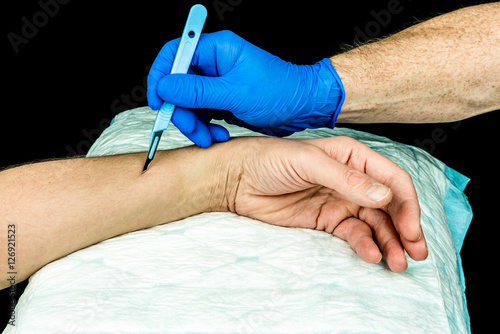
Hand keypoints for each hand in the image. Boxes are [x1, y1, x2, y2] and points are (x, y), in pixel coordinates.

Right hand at [147, 30, 344, 146]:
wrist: (302, 109)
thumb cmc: (280, 92)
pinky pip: (201, 114)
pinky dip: (205, 127)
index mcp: (218, 49)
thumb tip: (165, 86)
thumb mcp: (236, 93)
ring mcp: (217, 84)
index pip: (175, 53)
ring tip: (209, 137)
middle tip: (190, 128)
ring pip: (188, 103)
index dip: (162, 76)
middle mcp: (215, 64)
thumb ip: (198, 91)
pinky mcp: (222, 101)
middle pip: (179, 83)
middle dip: (181, 109)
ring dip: (194, 123)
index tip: (159, 100)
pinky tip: (217, 135)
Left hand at [218, 136, 426, 271]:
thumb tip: (384, 197)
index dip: (406, 204)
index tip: (410, 228)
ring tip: (398, 263)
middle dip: (405, 228)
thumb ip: (346, 179)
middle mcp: (351, 180)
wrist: (237, 179)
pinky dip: (364, 245)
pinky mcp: (325, 220)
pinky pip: (352, 235)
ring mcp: (339, 201)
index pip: (392, 179)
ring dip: (389, 242)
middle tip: (416, 252)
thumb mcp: (308, 162)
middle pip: (388, 206)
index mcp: (353, 157)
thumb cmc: (269, 159)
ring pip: (374, 224)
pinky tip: (371, 256)